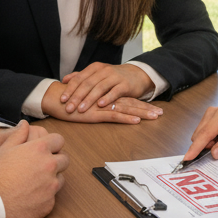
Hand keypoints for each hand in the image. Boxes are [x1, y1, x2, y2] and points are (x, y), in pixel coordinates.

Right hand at [0, 120, 68, 217]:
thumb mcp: (3, 149)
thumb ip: (18, 135)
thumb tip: (25, 124)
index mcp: (39, 149)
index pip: (59, 140)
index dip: (52, 143)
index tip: (45, 149)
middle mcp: (49, 166)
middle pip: (64, 160)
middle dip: (56, 161)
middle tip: (40, 166)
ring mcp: (51, 186)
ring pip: (61, 179)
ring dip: (52, 179)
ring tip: (33, 182)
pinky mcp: (49, 204)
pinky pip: (52, 198)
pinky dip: (44, 197)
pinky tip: (29, 197)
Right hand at [41, 81, 161, 123]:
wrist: (55, 98)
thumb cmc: (69, 100)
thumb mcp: (86, 101)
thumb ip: (95, 102)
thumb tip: (102, 105)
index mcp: (106, 96)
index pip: (127, 99)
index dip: (141, 103)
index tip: (154, 108)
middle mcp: (107, 99)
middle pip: (131, 103)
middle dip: (147, 109)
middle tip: (161, 113)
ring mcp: (102, 106)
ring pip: (126, 109)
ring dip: (142, 113)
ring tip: (155, 117)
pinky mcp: (96, 113)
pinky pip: (114, 116)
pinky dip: (126, 118)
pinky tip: (136, 121)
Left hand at [60, 63, 156, 114]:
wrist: (136, 75)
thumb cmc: (113, 77)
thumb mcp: (97, 74)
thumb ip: (81, 76)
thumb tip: (64, 80)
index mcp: (95, 68)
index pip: (79, 78)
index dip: (70, 89)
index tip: (62, 100)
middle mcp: (104, 71)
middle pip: (87, 84)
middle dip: (76, 97)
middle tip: (68, 108)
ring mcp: (115, 77)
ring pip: (99, 88)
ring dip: (89, 99)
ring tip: (81, 110)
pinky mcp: (125, 85)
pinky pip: (114, 92)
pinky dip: (107, 98)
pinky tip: (100, 105)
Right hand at [182, 102, 217, 161]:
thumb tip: (213, 153)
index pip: (204, 135)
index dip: (195, 148)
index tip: (187, 159)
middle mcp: (212, 112)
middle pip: (199, 135)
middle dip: (205, 147)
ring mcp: (210, 113)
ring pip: (200, 135)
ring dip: (209, 143)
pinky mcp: (210, 117)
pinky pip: (204, 132)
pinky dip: (210, 139)